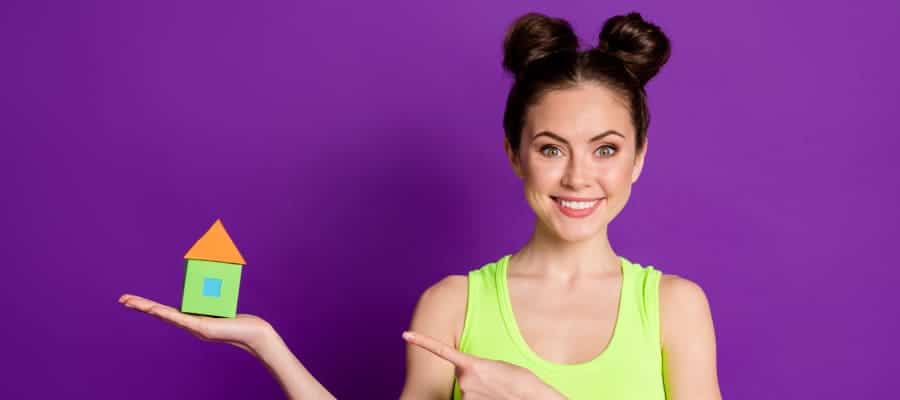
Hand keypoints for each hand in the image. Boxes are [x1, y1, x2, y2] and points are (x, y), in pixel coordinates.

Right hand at [118, 294, 274, 355]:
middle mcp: (188, 324)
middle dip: (140, 306)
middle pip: (159, 313)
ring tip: (131, 302)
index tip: (132, 300)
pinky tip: (155, 310)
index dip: (148, 305)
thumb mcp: (221, 305)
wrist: (251, 334)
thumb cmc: (238, 320)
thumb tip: (209, 277)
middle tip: (122, 299)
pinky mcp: (201, 328)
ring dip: (148, 308)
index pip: (164, 311)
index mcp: (190, 319)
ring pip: (165, 315)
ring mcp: (193, 327)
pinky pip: (180, 319)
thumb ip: (212, 295)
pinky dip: (166, 314)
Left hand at [402, 331, 565, 399]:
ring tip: (496, 393)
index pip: (442, 350)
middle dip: (472, 381)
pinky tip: (492, 397)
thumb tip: (467, 377)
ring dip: (478, 394)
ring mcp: (465, 396)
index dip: (422, 341)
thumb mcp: (496, 367)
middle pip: (461, 379)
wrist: (531, 396)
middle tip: (492, 384)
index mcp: (471, 363)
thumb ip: (477, 369)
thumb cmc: (518, 381)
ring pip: (466, 394)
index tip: (406, 334)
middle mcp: (464, 380)